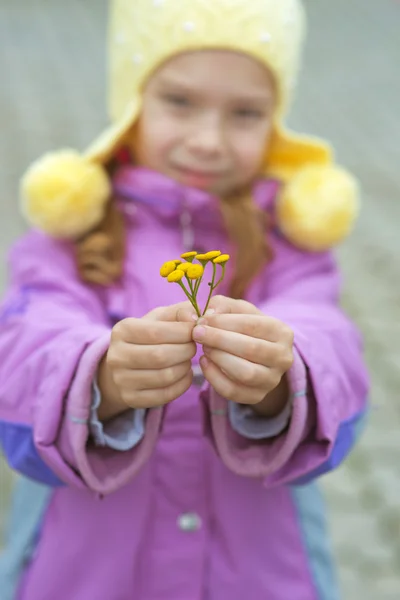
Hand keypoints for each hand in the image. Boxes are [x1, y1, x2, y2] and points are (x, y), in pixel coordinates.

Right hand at [97, 301, 196, 420]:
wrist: (125, 364)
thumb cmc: (147, 336)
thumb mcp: (159, 318)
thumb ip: (180, 312)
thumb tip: (195, 318)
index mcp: (122, 330)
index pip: (157, 332)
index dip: (183, 332)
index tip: (195, 331)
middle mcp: (116, 356)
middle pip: (160, 356)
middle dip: (186, 351)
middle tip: (193, 347)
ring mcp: (121, 380)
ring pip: (165, 377)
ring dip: (185, 367)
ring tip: (187, 360)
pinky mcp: (130, 398)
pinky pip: (165, 395)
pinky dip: (182, 384)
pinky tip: (185, 374)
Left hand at [192, 296, 293, 416]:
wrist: (256, 357)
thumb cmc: (245, 328)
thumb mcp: (237, 311)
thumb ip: (222, 306)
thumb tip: (208, 315)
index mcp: (282, 332)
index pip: (253, 325)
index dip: (224, 322)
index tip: (202, 320)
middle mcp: (283, 358)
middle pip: (250, 349)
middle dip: (219, 340)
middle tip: (197, 334)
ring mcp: (272, 380)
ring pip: (245, 373)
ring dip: (219, 359)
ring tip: (205, 348)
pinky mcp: (258, 396)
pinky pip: (234, 391)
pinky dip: (214, 377)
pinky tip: (205, 363)